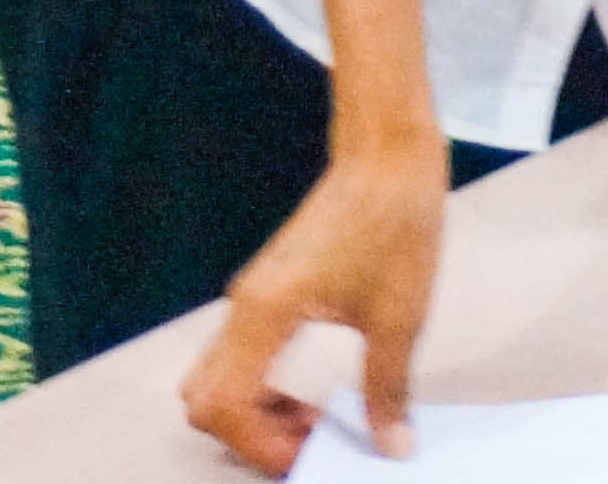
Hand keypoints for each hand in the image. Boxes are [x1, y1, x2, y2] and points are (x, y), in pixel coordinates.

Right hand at [182, 139, 444, 473]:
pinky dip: (262, 389)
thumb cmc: (398, 224)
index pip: (225, 407)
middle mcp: (242, 308)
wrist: (388, 153)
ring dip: (256, 415)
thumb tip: (391, 447)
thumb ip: (387, 387)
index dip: (262, 447)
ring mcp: (249, 299)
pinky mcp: (266, 291)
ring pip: (217, 381)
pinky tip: (313, 393)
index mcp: (263, 314)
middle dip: (250, 437)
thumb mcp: (401, 315)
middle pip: (206, 401)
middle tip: (310, 446)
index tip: (311, 458)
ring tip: (316, 424)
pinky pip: (240, 358)